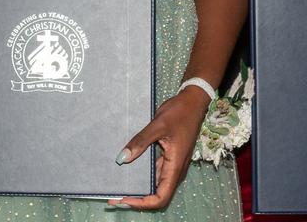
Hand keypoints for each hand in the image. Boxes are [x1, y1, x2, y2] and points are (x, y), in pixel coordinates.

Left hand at [109, 87, 205, 210]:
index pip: (161, 197)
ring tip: (118, 185)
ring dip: (139, 188)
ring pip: (156, 184)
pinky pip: (155, 172)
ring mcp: (172, 164)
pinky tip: (129, 169)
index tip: (124, 199)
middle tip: (114, 196)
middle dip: (137, 199)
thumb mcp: (158, 125)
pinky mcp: (168, 157)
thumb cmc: (179, 113)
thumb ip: (140, 142)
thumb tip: (122, 159)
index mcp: (175, 167)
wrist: (192, 102)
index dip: (143, 203)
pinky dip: (143, 175)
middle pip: (157, 195)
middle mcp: (175, 170)